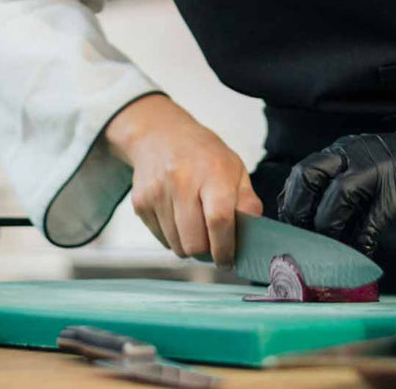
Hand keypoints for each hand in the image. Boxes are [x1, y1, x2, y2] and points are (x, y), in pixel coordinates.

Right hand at [106, 94, 262, 265]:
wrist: (160, 135)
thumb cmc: (204, 155)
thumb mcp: (235, 169)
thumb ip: (247, 202)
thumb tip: (254, 235)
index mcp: (213, 172)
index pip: (219, 220)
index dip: (225, 248)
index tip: (228, 261)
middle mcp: (182, 182)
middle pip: (195, 242)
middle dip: (207, 252)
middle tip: (213, 244)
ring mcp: (157, 193)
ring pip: (177, 246)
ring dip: (190, 245)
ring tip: (196, 226)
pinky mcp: (140, 203)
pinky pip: (162, 239)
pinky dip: (173, 238)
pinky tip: (178, 218)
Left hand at [278, 106, 395, 254]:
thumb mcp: (366, 169)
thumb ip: (340, 187)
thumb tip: (311, 226)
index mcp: (342, 150)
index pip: (302, 172)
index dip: (290, 203)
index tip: (286, 230)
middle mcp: (354, 153)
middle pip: (310, 177)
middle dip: (299, 213)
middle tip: (300, 242)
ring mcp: (378, 168)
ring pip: (338, 197)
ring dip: (328, 229)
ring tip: (329, 252)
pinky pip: (373, 218)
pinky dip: (362, 240)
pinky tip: (360, 255)